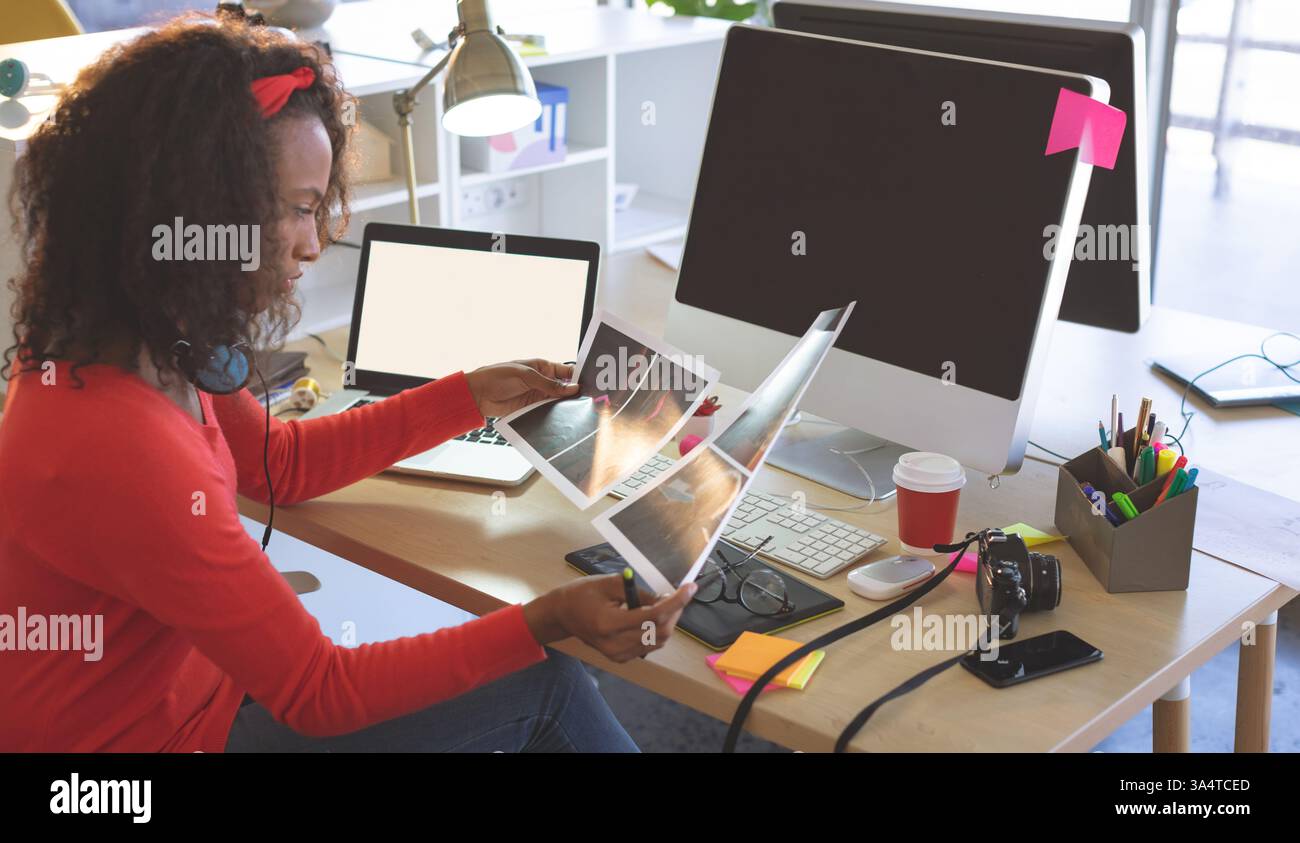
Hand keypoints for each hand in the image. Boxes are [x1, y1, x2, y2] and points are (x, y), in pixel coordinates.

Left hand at [464, 358, 577, 416]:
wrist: (478, 394)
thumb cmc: (498, 376)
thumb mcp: (525, 376)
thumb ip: (548, 384)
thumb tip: (572, 388)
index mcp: (542, 367)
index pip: (566, 372)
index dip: (578, 377)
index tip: (589, 386)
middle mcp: (542, 381)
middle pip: (565, 388)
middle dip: (574, 394)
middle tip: (588, 402)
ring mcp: (537, 396)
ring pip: (558, 401)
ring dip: (566, 406)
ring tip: (579, 412)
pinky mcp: (531, 409)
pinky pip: (547, 412)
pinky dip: (555, 415)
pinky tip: (564, 418)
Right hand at [523, 575, 695, 661]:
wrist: (562, 614)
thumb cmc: (581, 594)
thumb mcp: (609, 584)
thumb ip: (639, 592)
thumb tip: (665, 598)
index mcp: (609, 623)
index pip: (653, 616)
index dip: (676, 601)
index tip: (690, 588)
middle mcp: (614, 644)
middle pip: (660, 632)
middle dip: (676, 611)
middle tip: (679, 593)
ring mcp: (617, 654)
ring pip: (658, 641)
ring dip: (669, 621)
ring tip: (666, 603)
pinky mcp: (620, 658)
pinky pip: (649, 645)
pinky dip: (658, 630)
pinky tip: (653, 616)